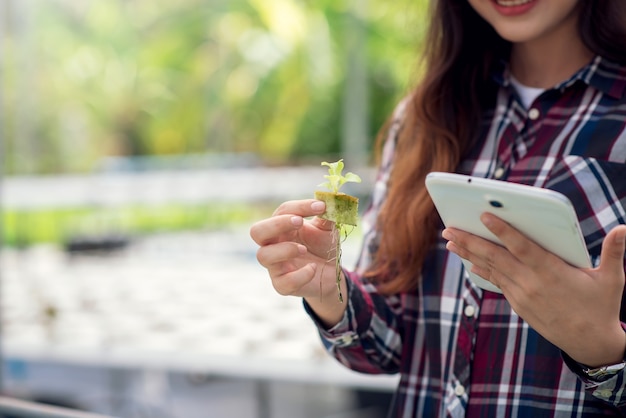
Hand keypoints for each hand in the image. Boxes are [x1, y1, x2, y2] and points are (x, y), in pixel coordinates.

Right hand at [249, 199, 347, 324]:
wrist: (332, 274)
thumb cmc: (323, 247)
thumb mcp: (328, 229)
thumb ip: (328, 215)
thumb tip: (332, 198)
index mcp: (281, 227)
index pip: (282, 211)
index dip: (300, 207)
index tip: (321, 206)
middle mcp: (273, 245)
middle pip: (257, 231)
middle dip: (276, 224)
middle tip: (299, 222)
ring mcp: (275, 266)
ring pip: (263, 256)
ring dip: (284, 249)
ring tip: (304, 249)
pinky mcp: (282, 285)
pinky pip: (283, 282)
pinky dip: (300, 275)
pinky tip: (313, 268)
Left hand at [442, 213, 625, 366]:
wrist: (590, 343)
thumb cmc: (602, 307)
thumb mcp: (612, 280)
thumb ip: (614, 252)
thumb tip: (624, 228)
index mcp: (552, 272)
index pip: (521, 247)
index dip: (502, 231)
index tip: (483, 216)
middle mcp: (531, 283)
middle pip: (495, 257)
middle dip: (470, 241)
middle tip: (448, 228)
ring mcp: (522, 295)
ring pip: (491, 269)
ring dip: (469, 254)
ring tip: (450, 241)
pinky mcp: (519, 305)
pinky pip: (497, 282)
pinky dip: (483, 270)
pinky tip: (470, 262)